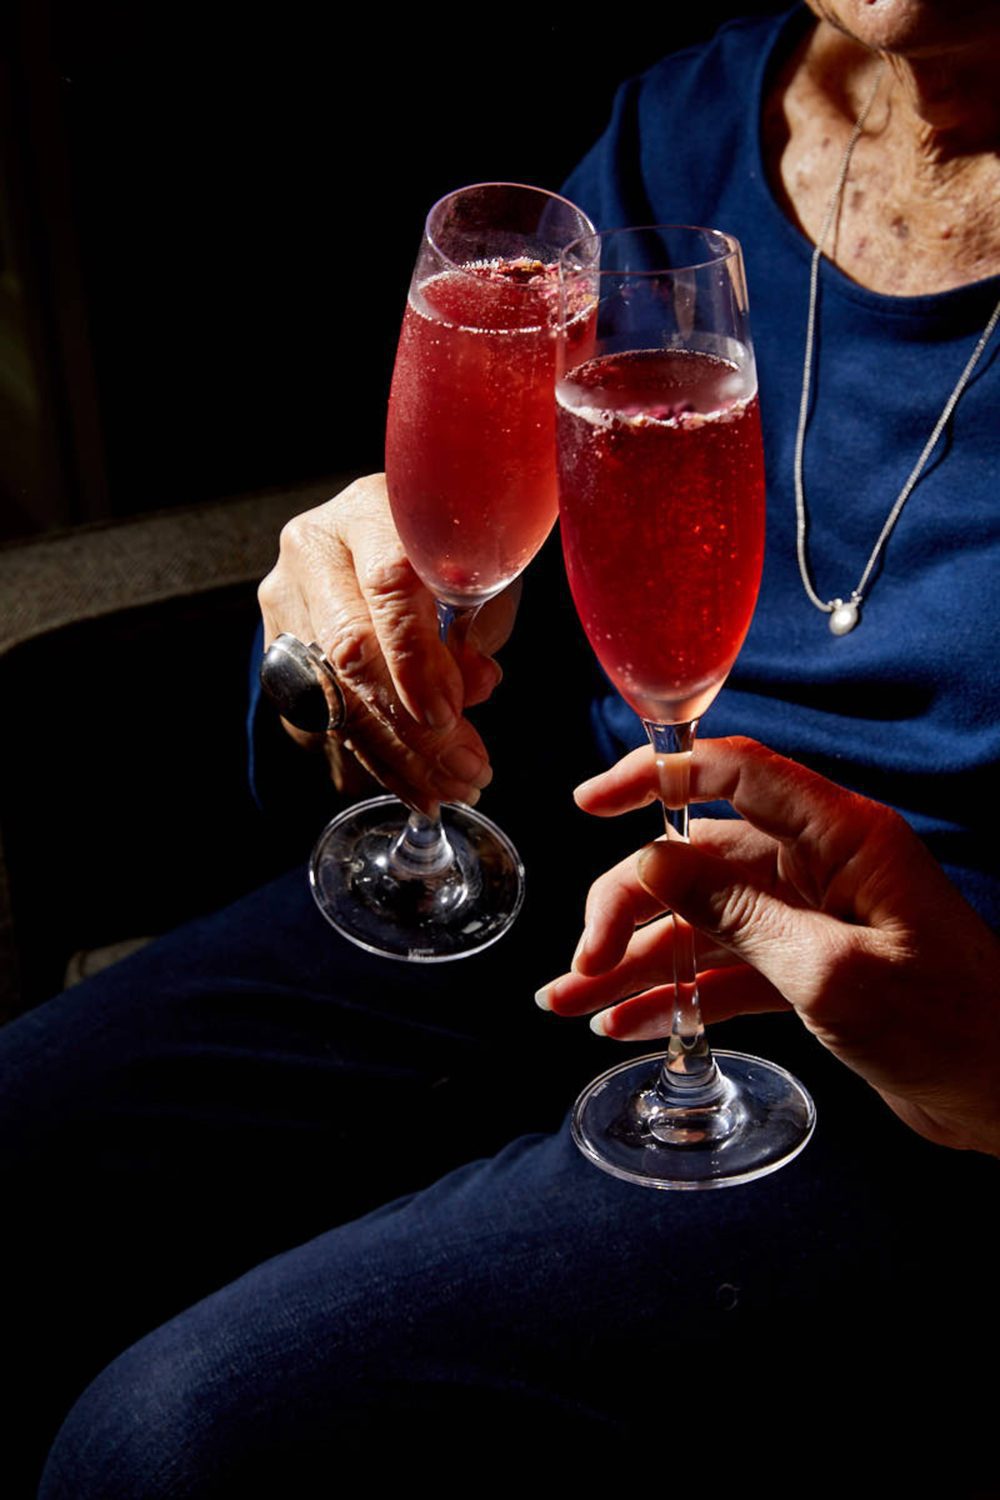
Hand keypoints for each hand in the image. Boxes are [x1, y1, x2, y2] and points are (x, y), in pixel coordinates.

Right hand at [258, 475, 518, 814]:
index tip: (449, 714)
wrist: (391, 538)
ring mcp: (286, 598)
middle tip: (465, 774)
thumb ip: (477, 623)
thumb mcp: (480, 573)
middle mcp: (315, 548)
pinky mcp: (279, 645)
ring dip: (397, 755)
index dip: (416, 656)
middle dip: (411, 727)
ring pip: (334, 695)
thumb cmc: (451, 550)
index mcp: (372, 510)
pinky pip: (324, 715)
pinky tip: (414, 783)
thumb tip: (472, 688)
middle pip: (352, 650)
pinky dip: (375, 757)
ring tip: (447, 790)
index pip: (388, 584)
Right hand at [538, 736, 999, 1155]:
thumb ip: (738, 914)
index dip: (658, 776)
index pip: (736, 773)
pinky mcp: (808, 970)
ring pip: (702, 922)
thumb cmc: (949, 1026)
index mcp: (841, 837)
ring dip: (639, 960)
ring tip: (571, 1000)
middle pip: (699, 861)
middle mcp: (820, 867)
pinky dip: (677, 995)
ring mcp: (811, 919)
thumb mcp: (830, 971)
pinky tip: (626, 1024)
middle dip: (631, 905)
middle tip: (583, 960)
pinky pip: (725, 969)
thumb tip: (652, 862)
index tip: (592, 801)